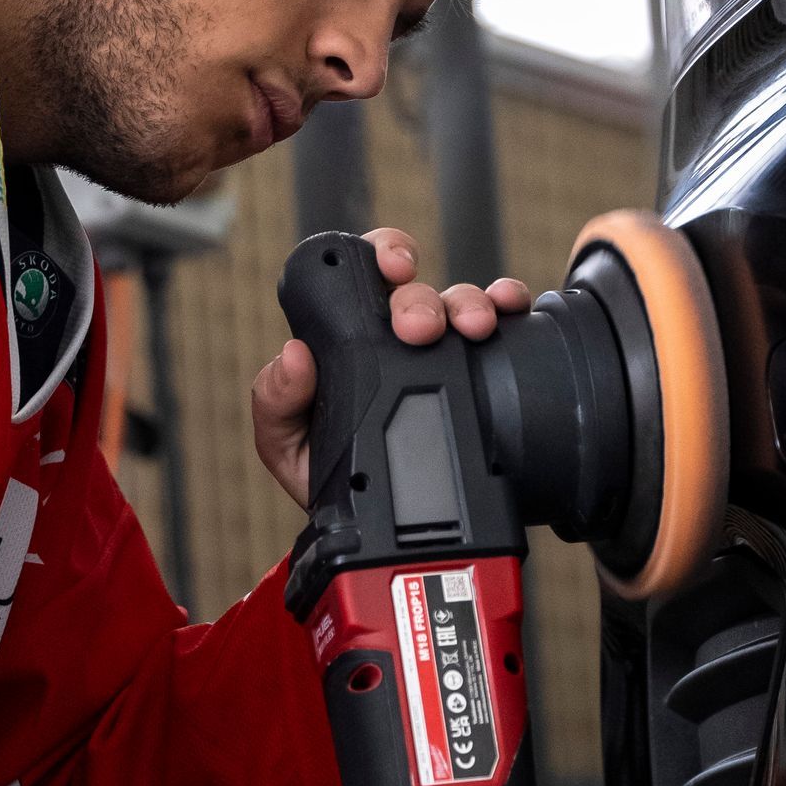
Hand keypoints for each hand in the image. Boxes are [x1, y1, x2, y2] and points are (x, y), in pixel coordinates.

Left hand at [252, 227, 530, 507]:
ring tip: (472, 328)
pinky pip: (503, 326)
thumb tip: (292, 355)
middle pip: (416, 290)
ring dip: (467, 304)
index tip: (389, 270)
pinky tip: (508, 311)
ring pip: (460, 303)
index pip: (364, 277)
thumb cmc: (328, 476)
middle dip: (420, 299)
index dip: (377, 256)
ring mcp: (442, 352)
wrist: (377, 528)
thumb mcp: (287, 445)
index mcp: (349, 340)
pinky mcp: (481, 371)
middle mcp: (397, 337)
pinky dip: (509, 306)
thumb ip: (276, 401)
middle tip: (418, 328)